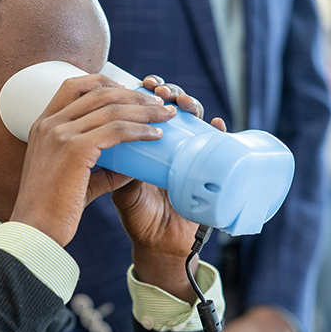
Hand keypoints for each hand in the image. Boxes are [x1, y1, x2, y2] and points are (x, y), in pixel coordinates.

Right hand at [10, 74, 176, 246]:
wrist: (34, 231)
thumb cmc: (52, 209)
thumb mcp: (74, 178)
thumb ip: (101, 168)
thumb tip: (133, 166)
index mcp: (43, 125)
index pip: (73, 86)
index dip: (105, 82)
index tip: (129, 91)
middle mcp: (49, 124)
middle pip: (98, 92)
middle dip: (133, 94)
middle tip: (158, 102)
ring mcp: (60, 134)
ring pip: (111, 108)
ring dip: (144, 109)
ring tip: (166, 115)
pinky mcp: (74, 150)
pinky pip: (116, 130)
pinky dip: (139, 129)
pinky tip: (156, 135)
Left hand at [112, 75, 225, 300]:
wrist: (160, 246)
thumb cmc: (140, 217)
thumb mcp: (123, 191)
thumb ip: (118, 171)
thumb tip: (109, 145)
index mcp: (148, 148)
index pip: (149, 112)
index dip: (145, 95)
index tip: (138, 85)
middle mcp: (171, 148)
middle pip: (173, 110)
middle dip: (168, 93)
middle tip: (158, 90)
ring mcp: (192, 158)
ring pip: (196, 123)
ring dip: (192, 106)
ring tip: (181, 102)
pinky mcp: (209, 173)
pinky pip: (219, 149)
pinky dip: (220, 134)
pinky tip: (217, 125)